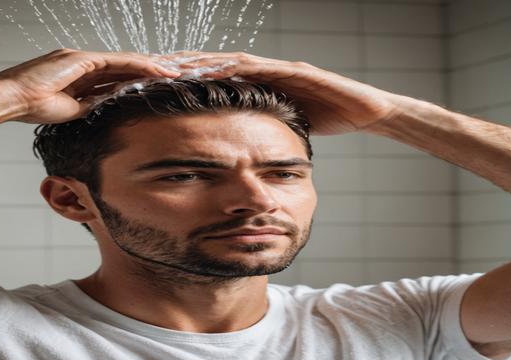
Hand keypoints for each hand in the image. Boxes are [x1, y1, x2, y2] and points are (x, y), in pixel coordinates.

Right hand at [0, 49, 181, 123]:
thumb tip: (106, 107)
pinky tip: (155, 69)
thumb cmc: (32, 107)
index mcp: (78, 75)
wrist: (13, 99)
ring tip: (173, 72)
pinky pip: (117, 61)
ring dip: (150, 66)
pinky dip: (138, 65)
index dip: (136, 80)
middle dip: (149, 71)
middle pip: (123, 66)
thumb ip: (89, 105)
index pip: (115, 77)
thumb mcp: (70, 110)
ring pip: (124, 61)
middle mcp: (82, 62)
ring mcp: (82, 58)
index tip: (156, 86)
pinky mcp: (82, 58)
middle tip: (173, 75)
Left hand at [158, 51, 410, 135]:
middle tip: (144, 71)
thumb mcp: (283, 123)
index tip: (150, 86)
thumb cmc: (326, 115)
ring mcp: (278, 67)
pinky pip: (260, 68)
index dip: (181, 79)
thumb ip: (259, 125)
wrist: (366, 109)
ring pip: (229, 61)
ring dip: (198, 63)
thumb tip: (234, 148)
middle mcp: (263, 69)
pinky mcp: (296, 71)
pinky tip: (210, 71)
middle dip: (179, 66)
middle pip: (212, 64)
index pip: (212, 78)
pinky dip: (234, 68)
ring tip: (167, 68)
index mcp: (256, 82)